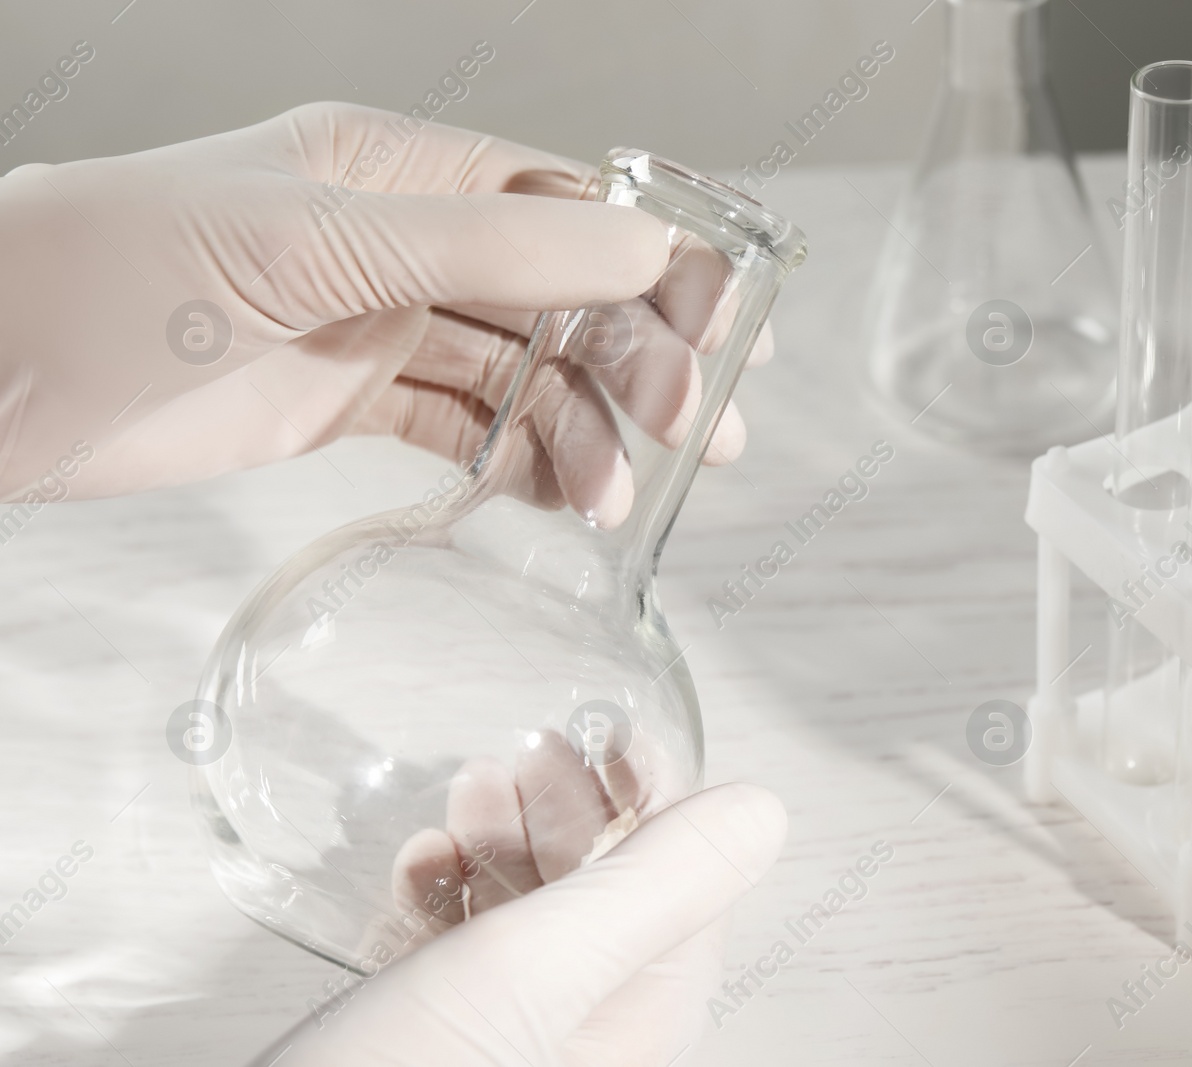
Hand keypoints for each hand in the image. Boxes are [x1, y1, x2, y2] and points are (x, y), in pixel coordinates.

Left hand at [0, 102, 765, 523]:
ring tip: (609, 496)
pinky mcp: (348, 404)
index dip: (655, 259)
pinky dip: (517, 463)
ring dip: (580, 430)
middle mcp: (398, 241)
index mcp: (397, 169)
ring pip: (521, 373)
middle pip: (560, 294)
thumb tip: (643, 245)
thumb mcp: (317, 242)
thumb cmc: (117, 272)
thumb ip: (487, 246)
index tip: (724, 324)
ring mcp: (376, 324)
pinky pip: (463, 430)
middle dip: (635, 360)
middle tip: (692, 431)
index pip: (566, 199)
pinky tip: (556, 497)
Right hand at [257, 784, 786, 1066]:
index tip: (613, 729)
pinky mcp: (441, 1051)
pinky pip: (464, 964)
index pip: (686, 880)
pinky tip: (417, 869)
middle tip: (530, 752)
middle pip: (608, 893)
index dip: (657, 792)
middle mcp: (590, 1037)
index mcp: (642, 1019)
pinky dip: (445, 900)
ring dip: (505, 844)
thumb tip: (765, 810)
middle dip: (571, 811)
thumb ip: (658, 886)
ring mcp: (514, 1048)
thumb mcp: (540, 969)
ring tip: (467, 792)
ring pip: (532, 922)